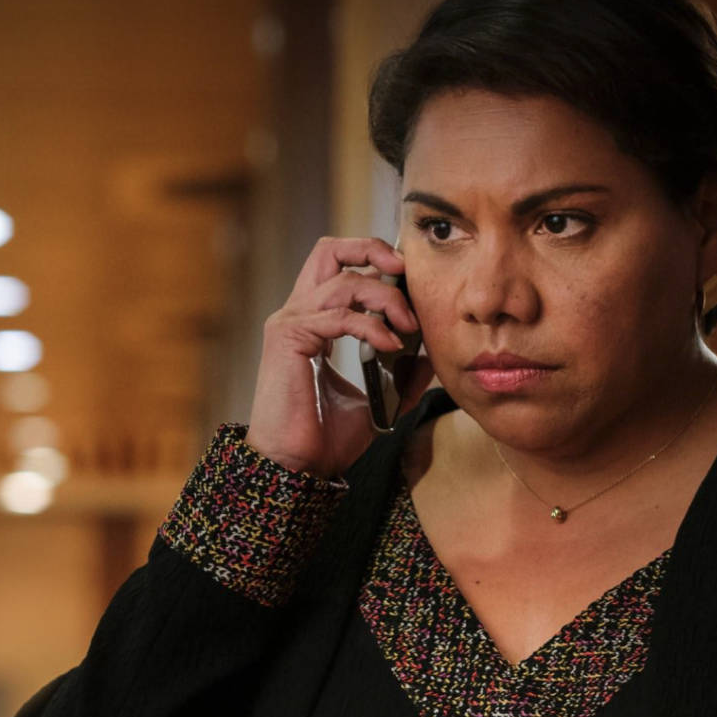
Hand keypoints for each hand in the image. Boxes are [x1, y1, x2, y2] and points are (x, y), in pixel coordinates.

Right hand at [245, 236, 435, 479]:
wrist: (296, 466)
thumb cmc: (324, 438)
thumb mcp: (375, 403)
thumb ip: (400, 377)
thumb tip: (428, 356)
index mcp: (315, 323)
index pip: (342, 268)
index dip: (376, 265)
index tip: (411, 285)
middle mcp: (299, 314)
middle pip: (330, 250)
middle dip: (372, 249)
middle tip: (406, 273)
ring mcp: (290, 323)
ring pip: (344, 281)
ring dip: (385, 298)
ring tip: (408, 327)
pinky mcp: (288, 338)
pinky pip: (340, 315)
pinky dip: (371, 326)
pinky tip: (390, 345)